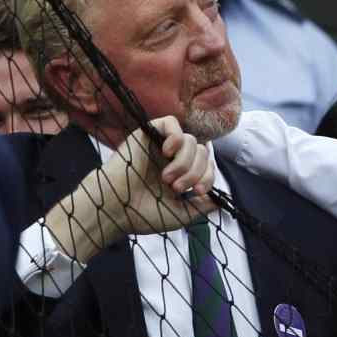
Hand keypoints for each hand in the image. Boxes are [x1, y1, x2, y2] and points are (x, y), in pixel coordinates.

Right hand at [46, 116, 215, 261]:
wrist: (114, 209)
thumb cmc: (141, 214)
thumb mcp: (178, 215)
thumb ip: (201, 207)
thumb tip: (221, 202)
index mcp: (180, 173)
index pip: (207, 164)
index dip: (208, 176)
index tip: (196, 192)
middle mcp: (171, 158)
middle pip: (202, 151)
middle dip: (197, 171)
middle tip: (178, 188)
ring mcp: (159, 145)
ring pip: (190, 140)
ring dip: (185, 162)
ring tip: (168, 178)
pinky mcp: (147, 134)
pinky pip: (171, 122)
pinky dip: (175, 137)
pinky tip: (166, 153)